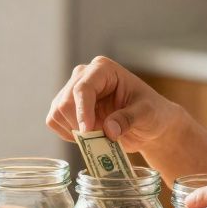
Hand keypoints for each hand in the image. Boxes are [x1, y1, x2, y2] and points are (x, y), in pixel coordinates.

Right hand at [45, 56, 180, 152]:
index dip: (83, 111)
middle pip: (66, 102)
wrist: (147, 125)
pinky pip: (54, 122)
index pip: (83, 88)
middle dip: (80, 125)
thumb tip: (109, 130)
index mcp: (103, 69)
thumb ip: (129, 119)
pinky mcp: (66, 108)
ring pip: (57, 113)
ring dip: (75, 132)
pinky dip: (68, 135)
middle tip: (101, 138)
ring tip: (99, 136)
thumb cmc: (151, 113)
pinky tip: (88, 137)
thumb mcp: (147, 114)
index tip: (89, 132)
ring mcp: (72, 91)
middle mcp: (83, 76)